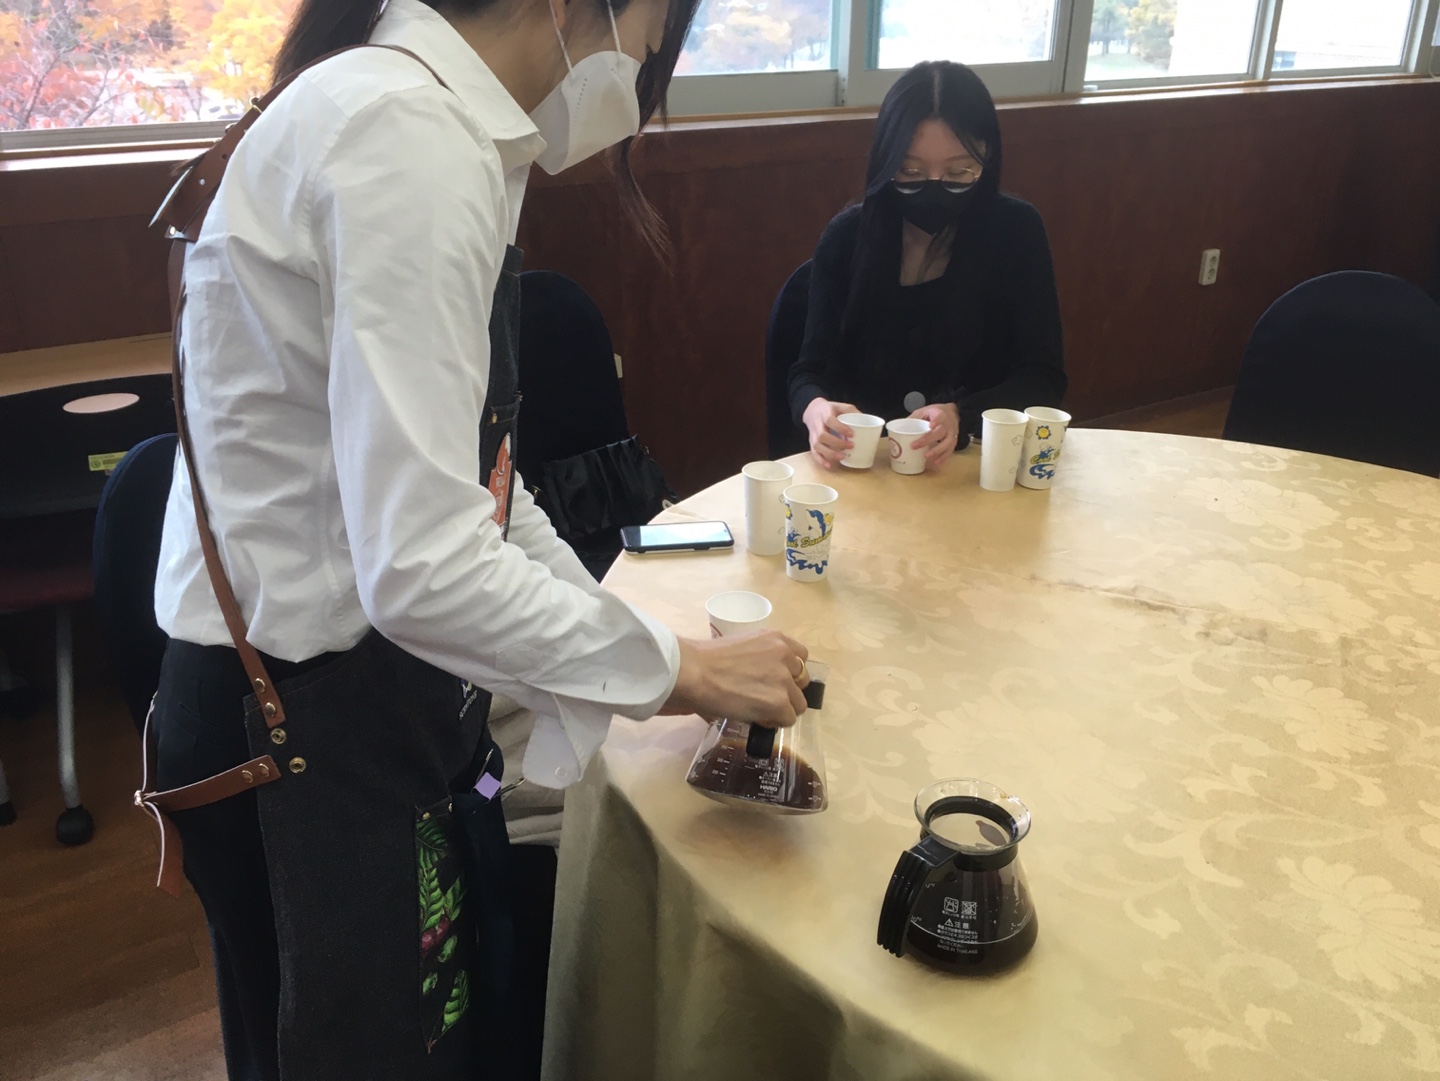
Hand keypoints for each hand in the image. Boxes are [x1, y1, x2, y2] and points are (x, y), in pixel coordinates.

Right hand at [662, 632, 810, 724]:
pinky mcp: (780, 702)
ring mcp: (784, 680)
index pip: (801, 657)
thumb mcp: (742, 646)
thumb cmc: (707, 659)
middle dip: (788, 691)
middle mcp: (785, 656)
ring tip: (759, 710)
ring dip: (781, 709)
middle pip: (802, 682)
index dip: (790, 672)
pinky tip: (756, 717)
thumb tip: (761, 678)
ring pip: (798, 704)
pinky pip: (788, 719)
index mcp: (776, 638)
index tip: (776, 680)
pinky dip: (773, 722)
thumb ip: (759, 658)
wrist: (695, 672)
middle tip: (766, 697)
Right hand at [802, 398, 859, 469]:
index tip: (851, 434)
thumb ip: (852, 412)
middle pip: (822, 435)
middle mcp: (816, 424)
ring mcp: (812, 434)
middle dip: (836, 443)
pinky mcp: (811, 442)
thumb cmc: (830, 409)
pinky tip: (829, 465)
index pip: (830, 420)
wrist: (812, 410)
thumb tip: (866, 421)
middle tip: (850, 446)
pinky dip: (821, 460)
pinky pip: (814, 452)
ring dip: (829, 453)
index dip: (840, 428)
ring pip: (817, 445)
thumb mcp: (841, 406)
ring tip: (842, 456)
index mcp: (824, 413)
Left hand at [908, 403, 960, 466]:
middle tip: (914, 446)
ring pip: (947, 443)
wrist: (952, 414)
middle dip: (928, 440)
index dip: (936, 420)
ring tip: (926, 457)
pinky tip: (935, 463)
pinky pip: (950, 451)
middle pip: (940, 432)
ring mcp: (952, 434)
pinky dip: (943, 457)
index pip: (940, 416)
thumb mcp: (923, 411)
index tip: (930, 426)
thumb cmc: (934, 414)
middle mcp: (948, 424)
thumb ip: (913, 418)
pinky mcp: (954, 442)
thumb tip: (899, 430)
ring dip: (937, 451)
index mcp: (940, 413)